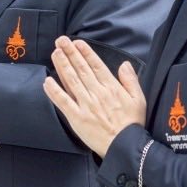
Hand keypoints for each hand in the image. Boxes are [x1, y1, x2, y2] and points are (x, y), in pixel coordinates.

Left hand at [42, 36, 145, 158]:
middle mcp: (97, 93)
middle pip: (81, 69)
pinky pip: (63, 102)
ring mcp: (86, 105)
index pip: (96, 66)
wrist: (124, 146)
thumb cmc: (132, 124)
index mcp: (111, 88)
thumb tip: (124, 64)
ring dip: (62, 66)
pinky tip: (47, 81)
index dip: (85, 53)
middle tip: (61, 40)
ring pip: (71, 81)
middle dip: (70, 53)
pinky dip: (54, 91)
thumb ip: (130, 80)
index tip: (77, 43)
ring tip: (55, 53)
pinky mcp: (77, 117)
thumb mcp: (138, 99)